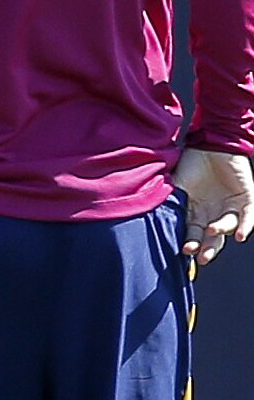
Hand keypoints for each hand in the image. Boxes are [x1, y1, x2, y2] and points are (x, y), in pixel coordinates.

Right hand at [174, 147, 253, 266]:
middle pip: (212, 238)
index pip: (194, 234)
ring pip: (228, 228)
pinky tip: (239, 236)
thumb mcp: (177, 185)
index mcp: (196, 212)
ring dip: (220, 232)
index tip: (184, 252)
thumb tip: (155, 217)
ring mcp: (230, 207)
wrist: (211, 142)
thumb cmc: (192, 161)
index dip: (190, 244)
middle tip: (202, 257)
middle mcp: (213, 213)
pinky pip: (248, 218)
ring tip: (211, 230)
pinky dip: (244, 227)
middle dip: (207, 249)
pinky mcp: (246, 200)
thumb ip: (170, 201)